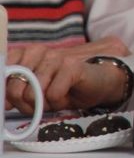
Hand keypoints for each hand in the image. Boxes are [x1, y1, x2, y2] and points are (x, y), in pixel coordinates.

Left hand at [4, 36, 129, 112]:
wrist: (100, 81)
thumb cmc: (64, 87)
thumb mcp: (35, 89)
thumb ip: (16, 90)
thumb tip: (4, 102)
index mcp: (25, 54)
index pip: (2, 75)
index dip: (7, 94)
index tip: (14, 103)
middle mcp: (38, 51)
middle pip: (15, 89)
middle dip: (27, 105)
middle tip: (41, 104)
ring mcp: (55, 57)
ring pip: (33, 94)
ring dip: (45, 105)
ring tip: (56, 99)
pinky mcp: (71, 66)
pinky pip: (54, 94)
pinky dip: (59, 102)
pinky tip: (67, 96)